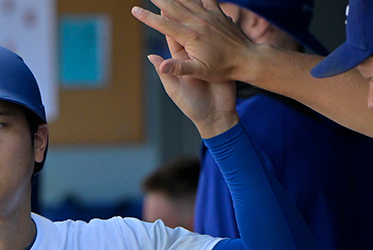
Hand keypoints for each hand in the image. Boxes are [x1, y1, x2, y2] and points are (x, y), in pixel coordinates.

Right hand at [131, 0, 255, 83]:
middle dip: (158, 0)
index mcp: (191, 37)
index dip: (148, 17)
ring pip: (188, 0)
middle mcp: (199, 23)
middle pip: (173, 7)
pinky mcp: (218, 14)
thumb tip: (159, 65)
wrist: (247, 59)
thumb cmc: (223, 69)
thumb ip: (179, 68)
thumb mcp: (200, 72)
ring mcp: (209, 16)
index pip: (164, 25)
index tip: (135, 10)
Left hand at [138, 4, 237, 137]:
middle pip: (185, 29)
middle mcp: (192, 56)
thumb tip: (151, 56)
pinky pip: (218, 39)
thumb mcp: (176, 89)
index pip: (171, 36)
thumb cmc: (194, 105)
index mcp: (179, 60)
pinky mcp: (219, 60)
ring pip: (202, 32)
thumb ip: (167, 73)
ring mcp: (206, 57)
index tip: (162, 4)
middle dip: (180, 13)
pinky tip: (221, 12)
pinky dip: (218, 26)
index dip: (166, 20)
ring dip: (200, 16)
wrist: (216, 116)